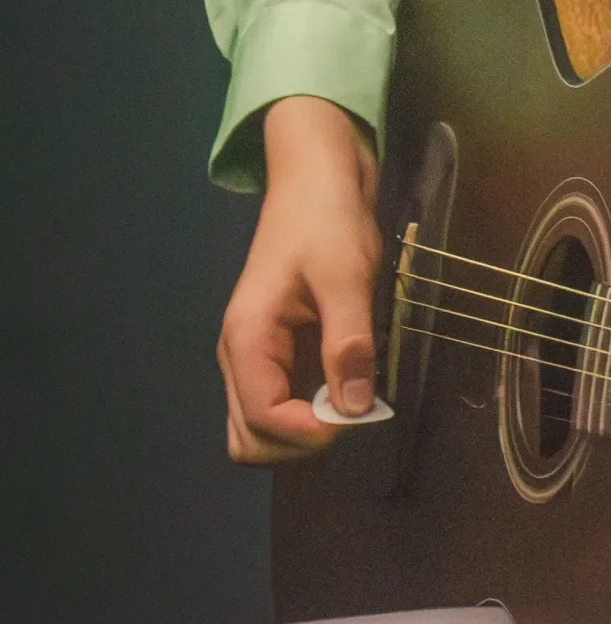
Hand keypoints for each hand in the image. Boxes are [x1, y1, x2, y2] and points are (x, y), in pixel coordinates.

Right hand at [217, 96, 380, 464]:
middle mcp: (240, 356)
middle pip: (250, 441)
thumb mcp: (347, 276)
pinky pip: (280, 407)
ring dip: (305, 433)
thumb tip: (356, 407)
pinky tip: (345, 387)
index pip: (262, 420)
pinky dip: (309, 414)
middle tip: (355, 407)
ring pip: (260, 432)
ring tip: (350, 398)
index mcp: (247, 337)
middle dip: (303, 441)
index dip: (310, 432)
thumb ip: (349, 342)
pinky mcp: (275, 355)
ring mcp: (255, 358)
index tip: (358, 413)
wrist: (316, 182)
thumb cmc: (328, 220)